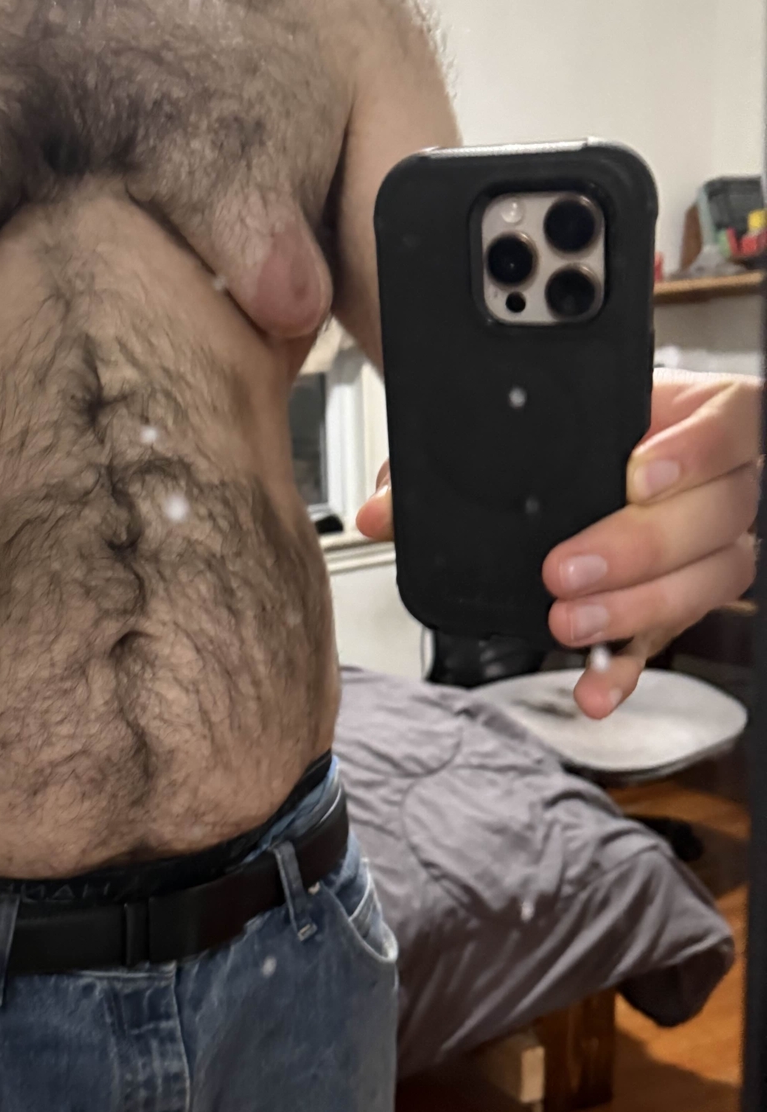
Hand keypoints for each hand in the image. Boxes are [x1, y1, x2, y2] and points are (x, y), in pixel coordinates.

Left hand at [356, 370, 761, 717]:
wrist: (597, 478)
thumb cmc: (578, 448)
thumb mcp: (525, 436)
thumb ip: (455, 461)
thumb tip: (382, 511)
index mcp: (687, 421)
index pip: (729, 424)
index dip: (695, 450)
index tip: (637, 473)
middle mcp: (715, 484)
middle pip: (715, 515)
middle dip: (637, 547)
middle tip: (567, 569)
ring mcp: (707, 548)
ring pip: (708, 579)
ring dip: (635, 608)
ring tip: (570, 622)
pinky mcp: (678, 604)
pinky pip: (667, 641)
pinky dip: (626, 670)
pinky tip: (592, 690)